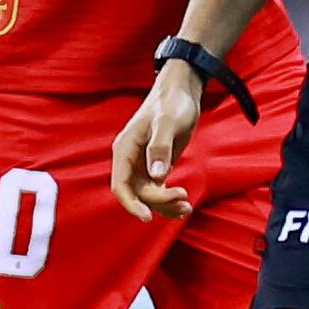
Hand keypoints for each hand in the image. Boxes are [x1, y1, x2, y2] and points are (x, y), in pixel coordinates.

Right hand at [111, 65, 202, 221]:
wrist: (182, 92)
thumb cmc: (172, 103)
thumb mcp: (168, 122)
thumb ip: (160, 148)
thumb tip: (157, 175)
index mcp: (125, 149)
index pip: (121, 184)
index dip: (131, 203)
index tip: (147, 217)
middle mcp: (130, 160)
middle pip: (137, 193)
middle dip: (158, 201)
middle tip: (183, 199)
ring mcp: (142, 164)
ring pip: (148, 194)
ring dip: (165, 205)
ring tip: (187, 207)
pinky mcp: (156, 166)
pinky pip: (158, 189)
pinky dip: (170, 199)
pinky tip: (184, 205)